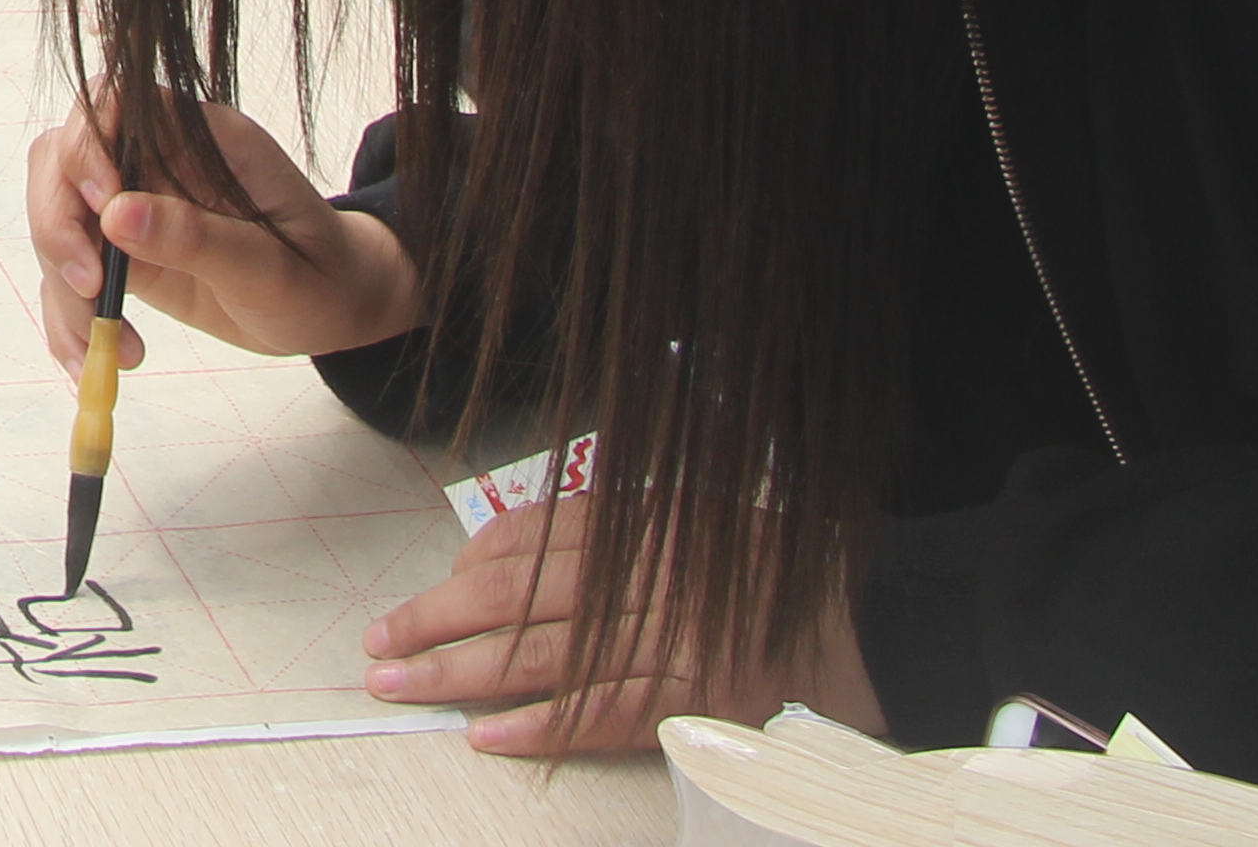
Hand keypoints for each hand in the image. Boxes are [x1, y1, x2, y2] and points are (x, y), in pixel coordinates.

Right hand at [25, 95, 420, 370]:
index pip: (111, 103)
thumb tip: (115, 213)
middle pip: (60, 159)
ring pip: (57, 220)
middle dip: (59, 224)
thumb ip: (198, 238)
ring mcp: (133, 205)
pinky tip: (94, 363)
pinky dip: (69, 322)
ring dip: (63, 289)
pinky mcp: (122, 251)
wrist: (333, 307)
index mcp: (198, 138)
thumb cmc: (321, 277)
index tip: (102, 208)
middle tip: (91, 287)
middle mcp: (155, 161)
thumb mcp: (272, 269)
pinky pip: (69, 276)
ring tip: (106, 350)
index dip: (87, 147)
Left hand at [359, 487, 882, 756]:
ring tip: (403, 686)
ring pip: (543, 657)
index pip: (530, 542)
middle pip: (517, 597)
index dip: (462, 573)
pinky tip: (488, 736)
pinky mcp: (696, 699)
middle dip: (436, 621)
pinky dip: (540, 726)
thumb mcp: (688, 524)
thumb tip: (496, 560)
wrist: (878, 621)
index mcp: (643, 521)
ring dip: (462, 674)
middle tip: (380, 644)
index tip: (417, 598)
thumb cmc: (773, 572)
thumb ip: (604, 537)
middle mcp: (648, 572)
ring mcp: (672, 637)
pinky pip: (602, 715)